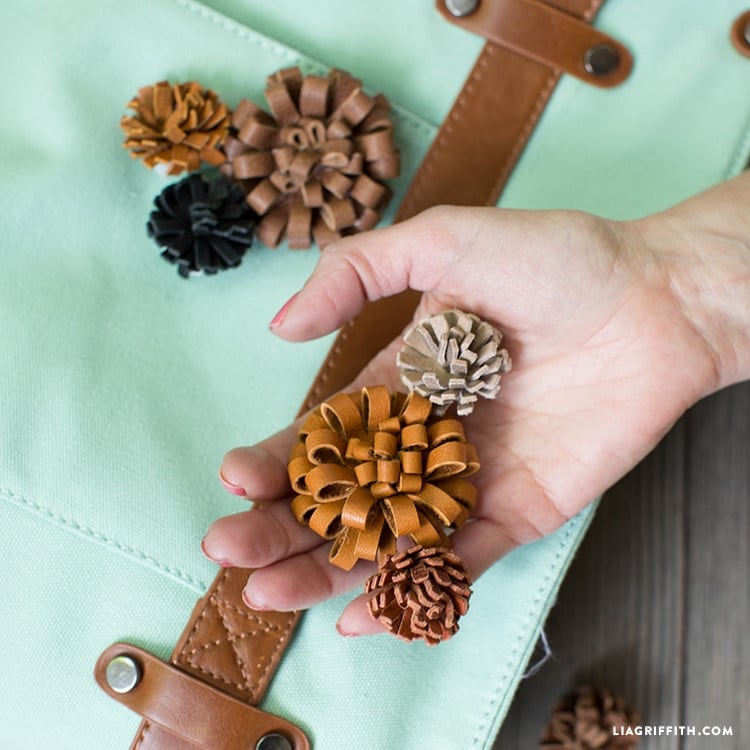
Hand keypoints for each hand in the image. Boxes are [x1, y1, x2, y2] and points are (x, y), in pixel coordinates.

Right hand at [203, 173, 749, 635]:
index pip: (324, 431)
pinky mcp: (519, 510)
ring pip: (387, 536)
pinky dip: (413, 590)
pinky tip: (361, 616)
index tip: (235, 476)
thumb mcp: (443, 241)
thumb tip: (282, 326)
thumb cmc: (552, 260)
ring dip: (327, 570)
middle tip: (228, 550)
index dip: (277, 457)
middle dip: (282, 524)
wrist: (656, 298)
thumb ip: (357, 273)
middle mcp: (426, 436)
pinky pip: (458, 559)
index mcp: (400, 379)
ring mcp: (470, 478)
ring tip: (269, 594)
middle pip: (342, 494)